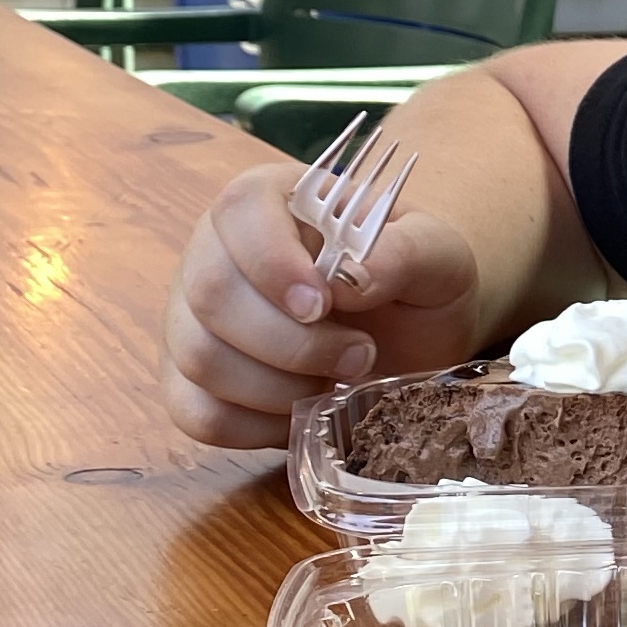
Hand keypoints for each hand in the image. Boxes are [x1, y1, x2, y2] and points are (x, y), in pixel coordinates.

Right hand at [159, 161, 483, 448]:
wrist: (412, 334)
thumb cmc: (415, 281)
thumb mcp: (437, 256)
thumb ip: (404, 253)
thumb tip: (353, 278)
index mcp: (270, 200)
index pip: (240, 210)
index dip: (274, 263)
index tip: (324, 305)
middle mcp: (214, 251)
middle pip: (212, 295)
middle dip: (293, 343)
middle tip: (359, 355)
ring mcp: (192, 318)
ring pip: (199, 358)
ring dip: (279, 387)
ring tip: (335, 381)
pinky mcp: (189, 381)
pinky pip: (196, 414)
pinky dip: (255, 426)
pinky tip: (300, 412)